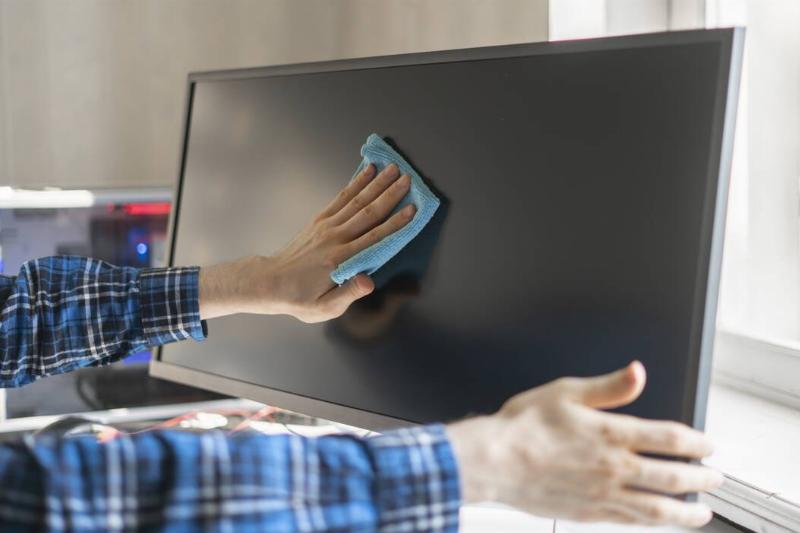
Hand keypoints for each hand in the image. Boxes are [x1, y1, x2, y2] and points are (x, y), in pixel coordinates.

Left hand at [199, 163, 415, 321]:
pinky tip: (367, 171)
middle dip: (390, 195)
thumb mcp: (324, 308)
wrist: (270, 282)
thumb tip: (370, 281)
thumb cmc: (300, 299)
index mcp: (340, 260)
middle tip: (408, 179)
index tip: (412, 209)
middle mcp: (335, 238)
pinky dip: (355, 183)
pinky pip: (341, 198)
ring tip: (393, 168)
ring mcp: (326, 226)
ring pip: (356, 201)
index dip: (396, 223)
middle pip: (368, 212)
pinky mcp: (320, 220)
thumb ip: (348, 293)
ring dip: (376, 183)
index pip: (374, 238)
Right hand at [446, 362, 723, 527]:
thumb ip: (608, 387)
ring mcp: (603, 494)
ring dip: (686, 512)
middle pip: (672, 477)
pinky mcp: (589, 513)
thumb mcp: (566, 391)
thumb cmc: (524, 426)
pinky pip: (631, 521)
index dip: (696, 442)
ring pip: (658, 509)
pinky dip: (653, 523)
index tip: (709, 446)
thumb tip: (638, 373)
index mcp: (611, 433)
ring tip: (702, 513)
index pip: (669, 439)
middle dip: (701, 478)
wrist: (495, 461)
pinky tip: (658, 522)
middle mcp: (614, 467)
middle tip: (716, 478)